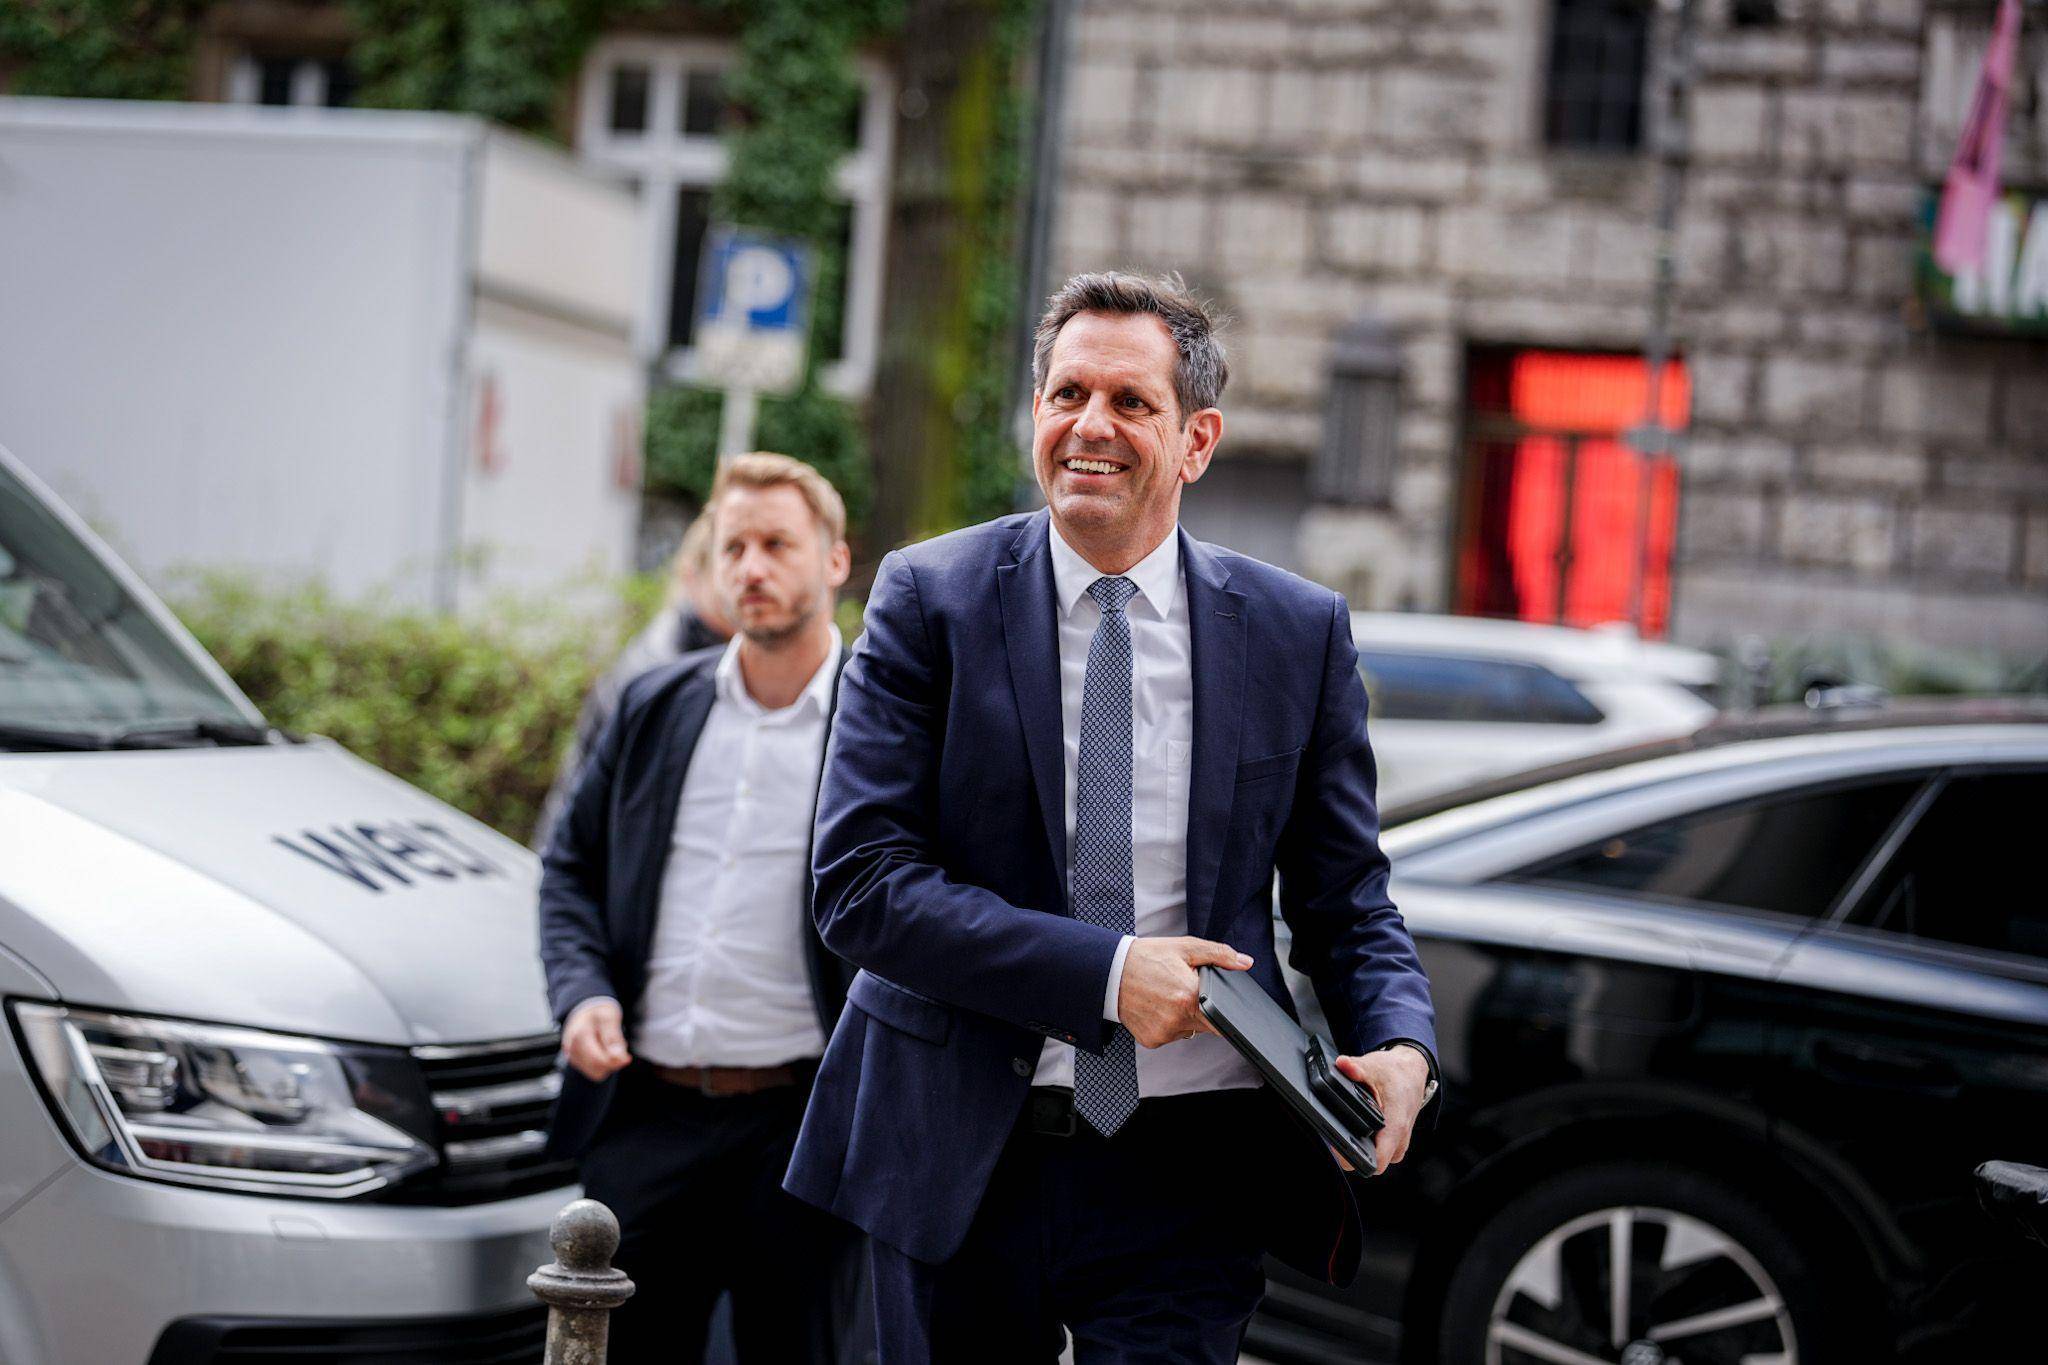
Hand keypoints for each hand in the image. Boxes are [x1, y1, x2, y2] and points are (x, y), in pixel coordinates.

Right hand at [562, 998, 631, 1081]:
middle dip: (612, 1062)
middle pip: (598, 1069)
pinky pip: (593, 1072)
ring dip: (607, 1064)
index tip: (627, 1057)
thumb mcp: (609, 1017)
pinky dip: (602, 1065)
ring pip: (596, 1073)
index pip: (599, 1060)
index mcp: (580, 1035)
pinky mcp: (576, 1062)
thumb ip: (613, 1037)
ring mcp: (572, 1056)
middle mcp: (572, 1048)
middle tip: (619, 1047)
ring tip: (609, 1047)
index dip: (616, 1061)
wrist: (585, 1011)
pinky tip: (603, 1051)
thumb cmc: (598, 1013)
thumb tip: (619, 1057)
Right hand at [1115, 937, 1252, 1048]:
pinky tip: (1158, 1007)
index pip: (1222, 1015)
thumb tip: (1245, 962)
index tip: (1219, 1002)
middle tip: (1183, 989)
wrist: (1110, 971)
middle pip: (1206, 1024)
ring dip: (1186, 1017)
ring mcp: (1163, 1032)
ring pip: (1189, 1030)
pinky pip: (1170, 1035)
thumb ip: (1219, 954)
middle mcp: (1177, 1018)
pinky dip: (1169, 1024)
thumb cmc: (1147, 957)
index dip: (1224, 1009)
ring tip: (1168, 996)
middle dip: (1202, 1008)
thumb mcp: (1186, 947)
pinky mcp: (1151, 1040)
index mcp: (1189, 995)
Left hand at [1330, 1047, 1428, 1174]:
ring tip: (1345, 1128)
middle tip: (1335, 1134)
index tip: (1338, 1148)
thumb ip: (1356, 1068)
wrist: (1412, 1072)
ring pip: (1375, 1157)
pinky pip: (1378, 1150)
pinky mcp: (1394, 1140)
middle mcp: (1399, 1139)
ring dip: (1360, 1147)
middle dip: (1352, 1153)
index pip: (1378, 1161)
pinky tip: (1354, 1128)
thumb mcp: (1374, 1066)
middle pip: (1372, 1162)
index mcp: (1396, 1126)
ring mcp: (1398, 1142)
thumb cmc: (1396, 1072)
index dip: (1355, 1159)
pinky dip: (1366, 1142)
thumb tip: (1342, 1064)